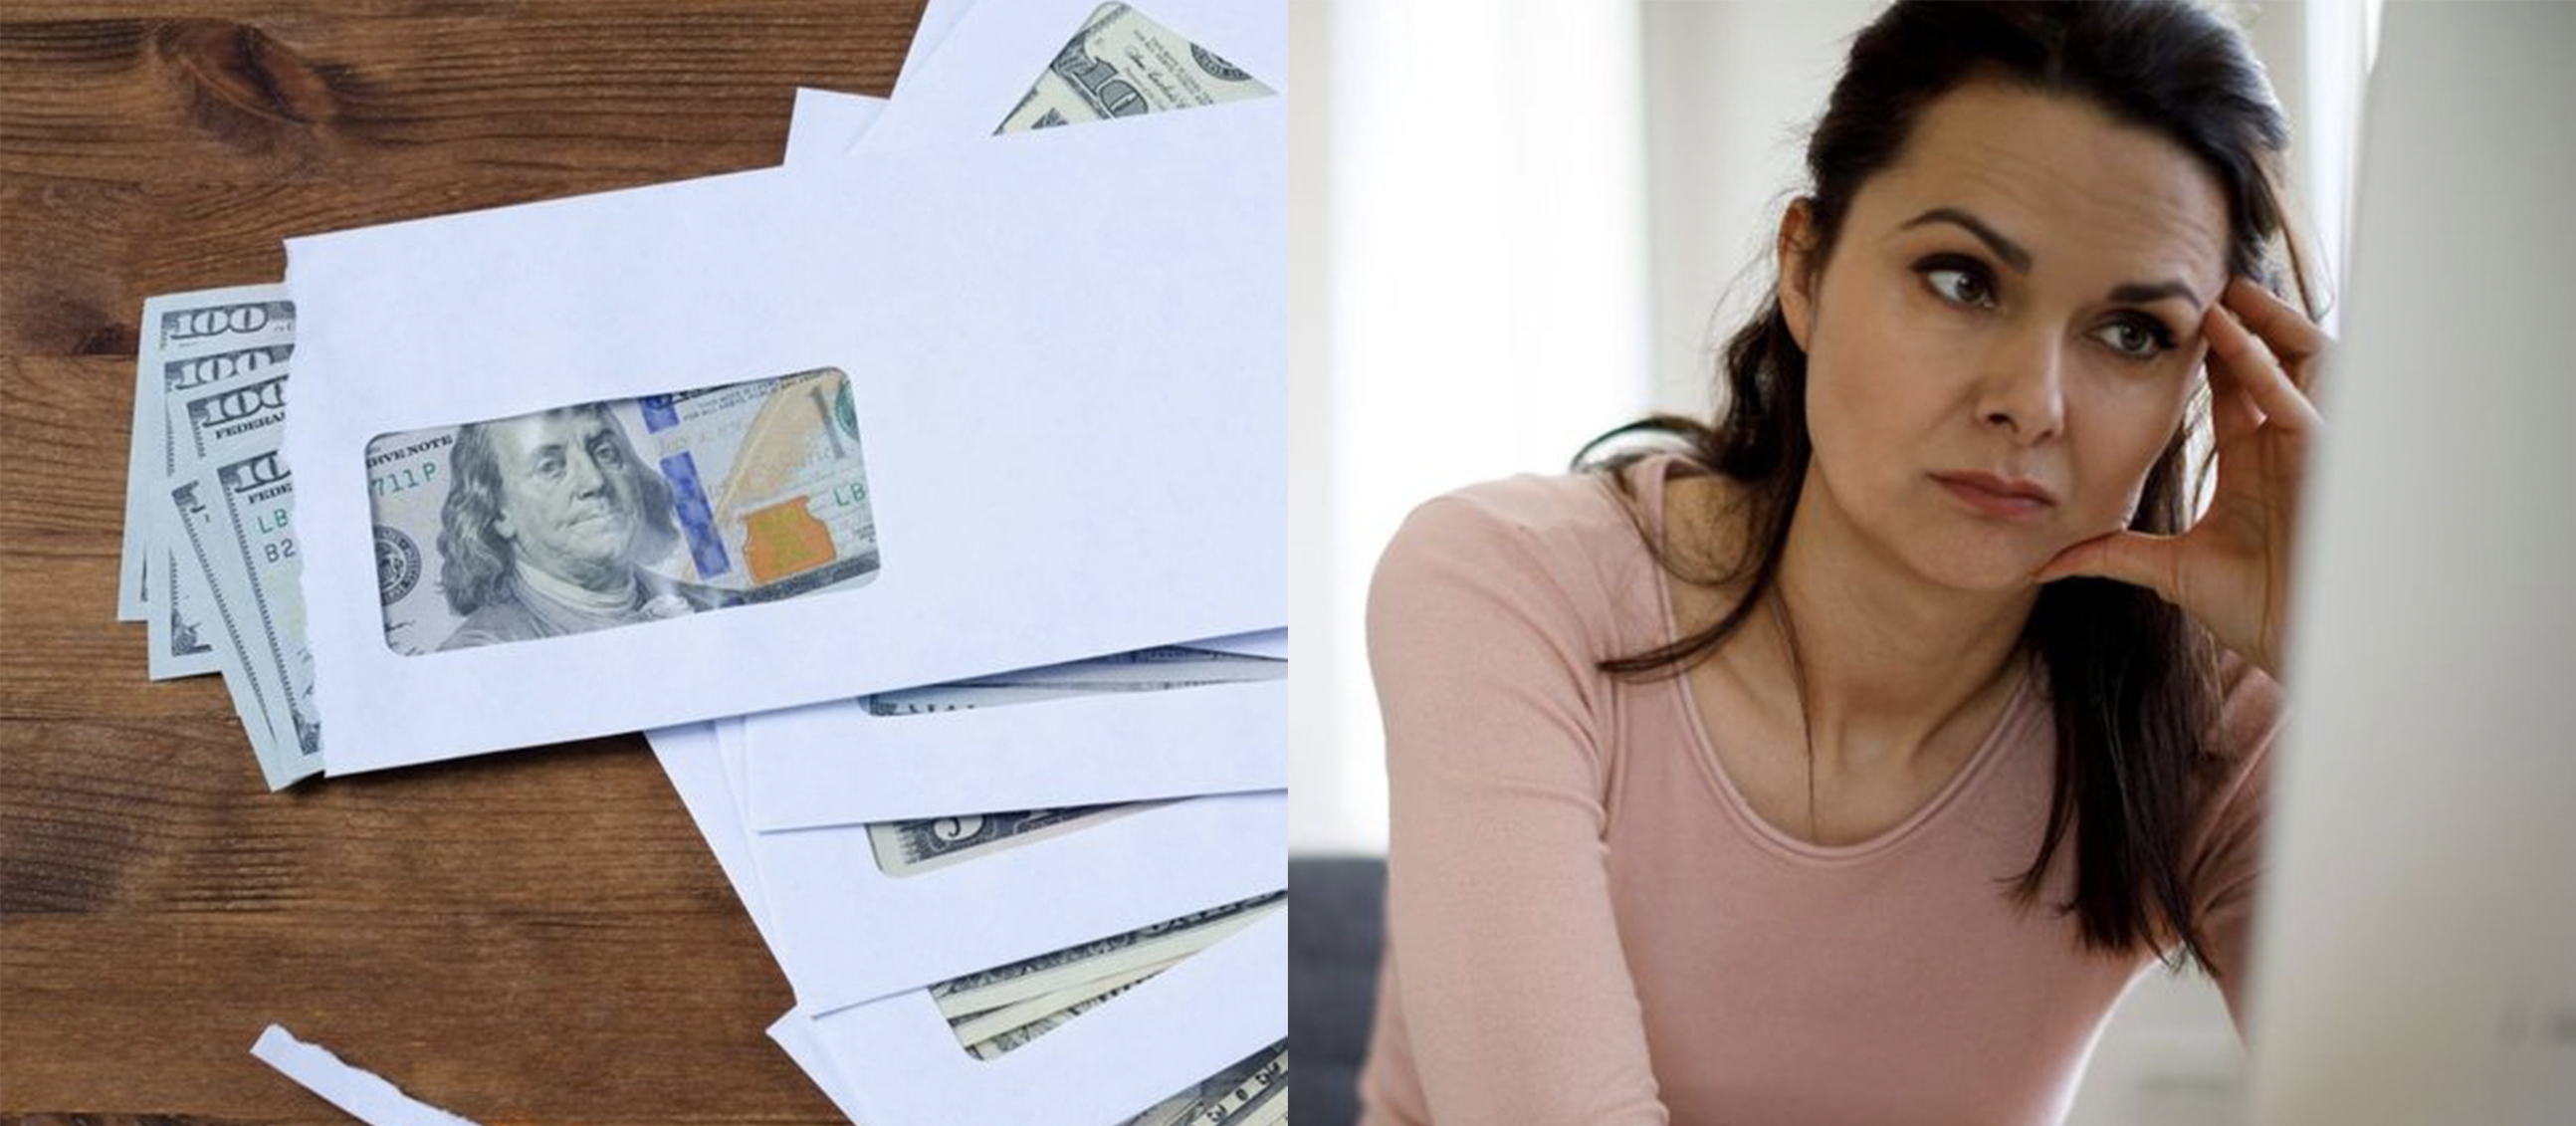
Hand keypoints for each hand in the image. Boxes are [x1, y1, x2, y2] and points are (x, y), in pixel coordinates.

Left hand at [2035, 276, 2326, 680]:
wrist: (2298, 645)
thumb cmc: (2257, 609)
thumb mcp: (2170, 571)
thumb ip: (2112, 554)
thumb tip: (2047, 561)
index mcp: (2253, 460)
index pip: (2234, 385)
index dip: (2209, 348)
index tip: (2168, 313)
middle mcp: (2285, 444)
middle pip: (2274, 358)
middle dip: (2244, 318)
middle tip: (2201, 281)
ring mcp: (2309, 449)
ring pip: (2298, 362)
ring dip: (2260, 321)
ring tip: (2219, 287)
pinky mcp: (2324, 462)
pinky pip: (2295, 398)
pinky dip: (2261, 364)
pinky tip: (2228, 334)